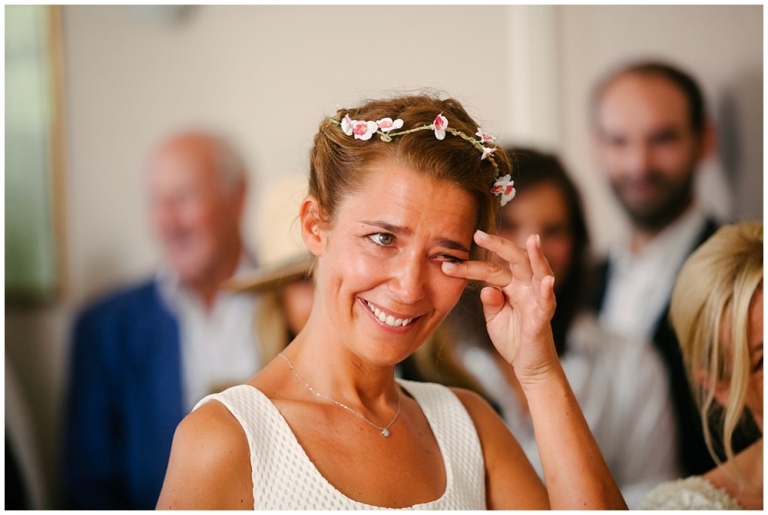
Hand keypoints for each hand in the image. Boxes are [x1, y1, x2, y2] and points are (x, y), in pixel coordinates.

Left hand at [442, 230, 558, 386]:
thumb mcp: (495, 319)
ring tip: (532, 240)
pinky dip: (547, 291)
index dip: (469, 266)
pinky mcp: (543, 318)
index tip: (447, 264)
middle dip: (499, 245)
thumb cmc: (514, 340)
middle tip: (478, 234)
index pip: (491, 270)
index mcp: (513, 286)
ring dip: (537, 256)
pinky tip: (547, 280)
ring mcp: (537, 300)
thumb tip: (486, 288)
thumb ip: (491, 302)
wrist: (529, 367)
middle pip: (516, 260)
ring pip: (539, 272)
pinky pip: (547, 303)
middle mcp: (527, 288)